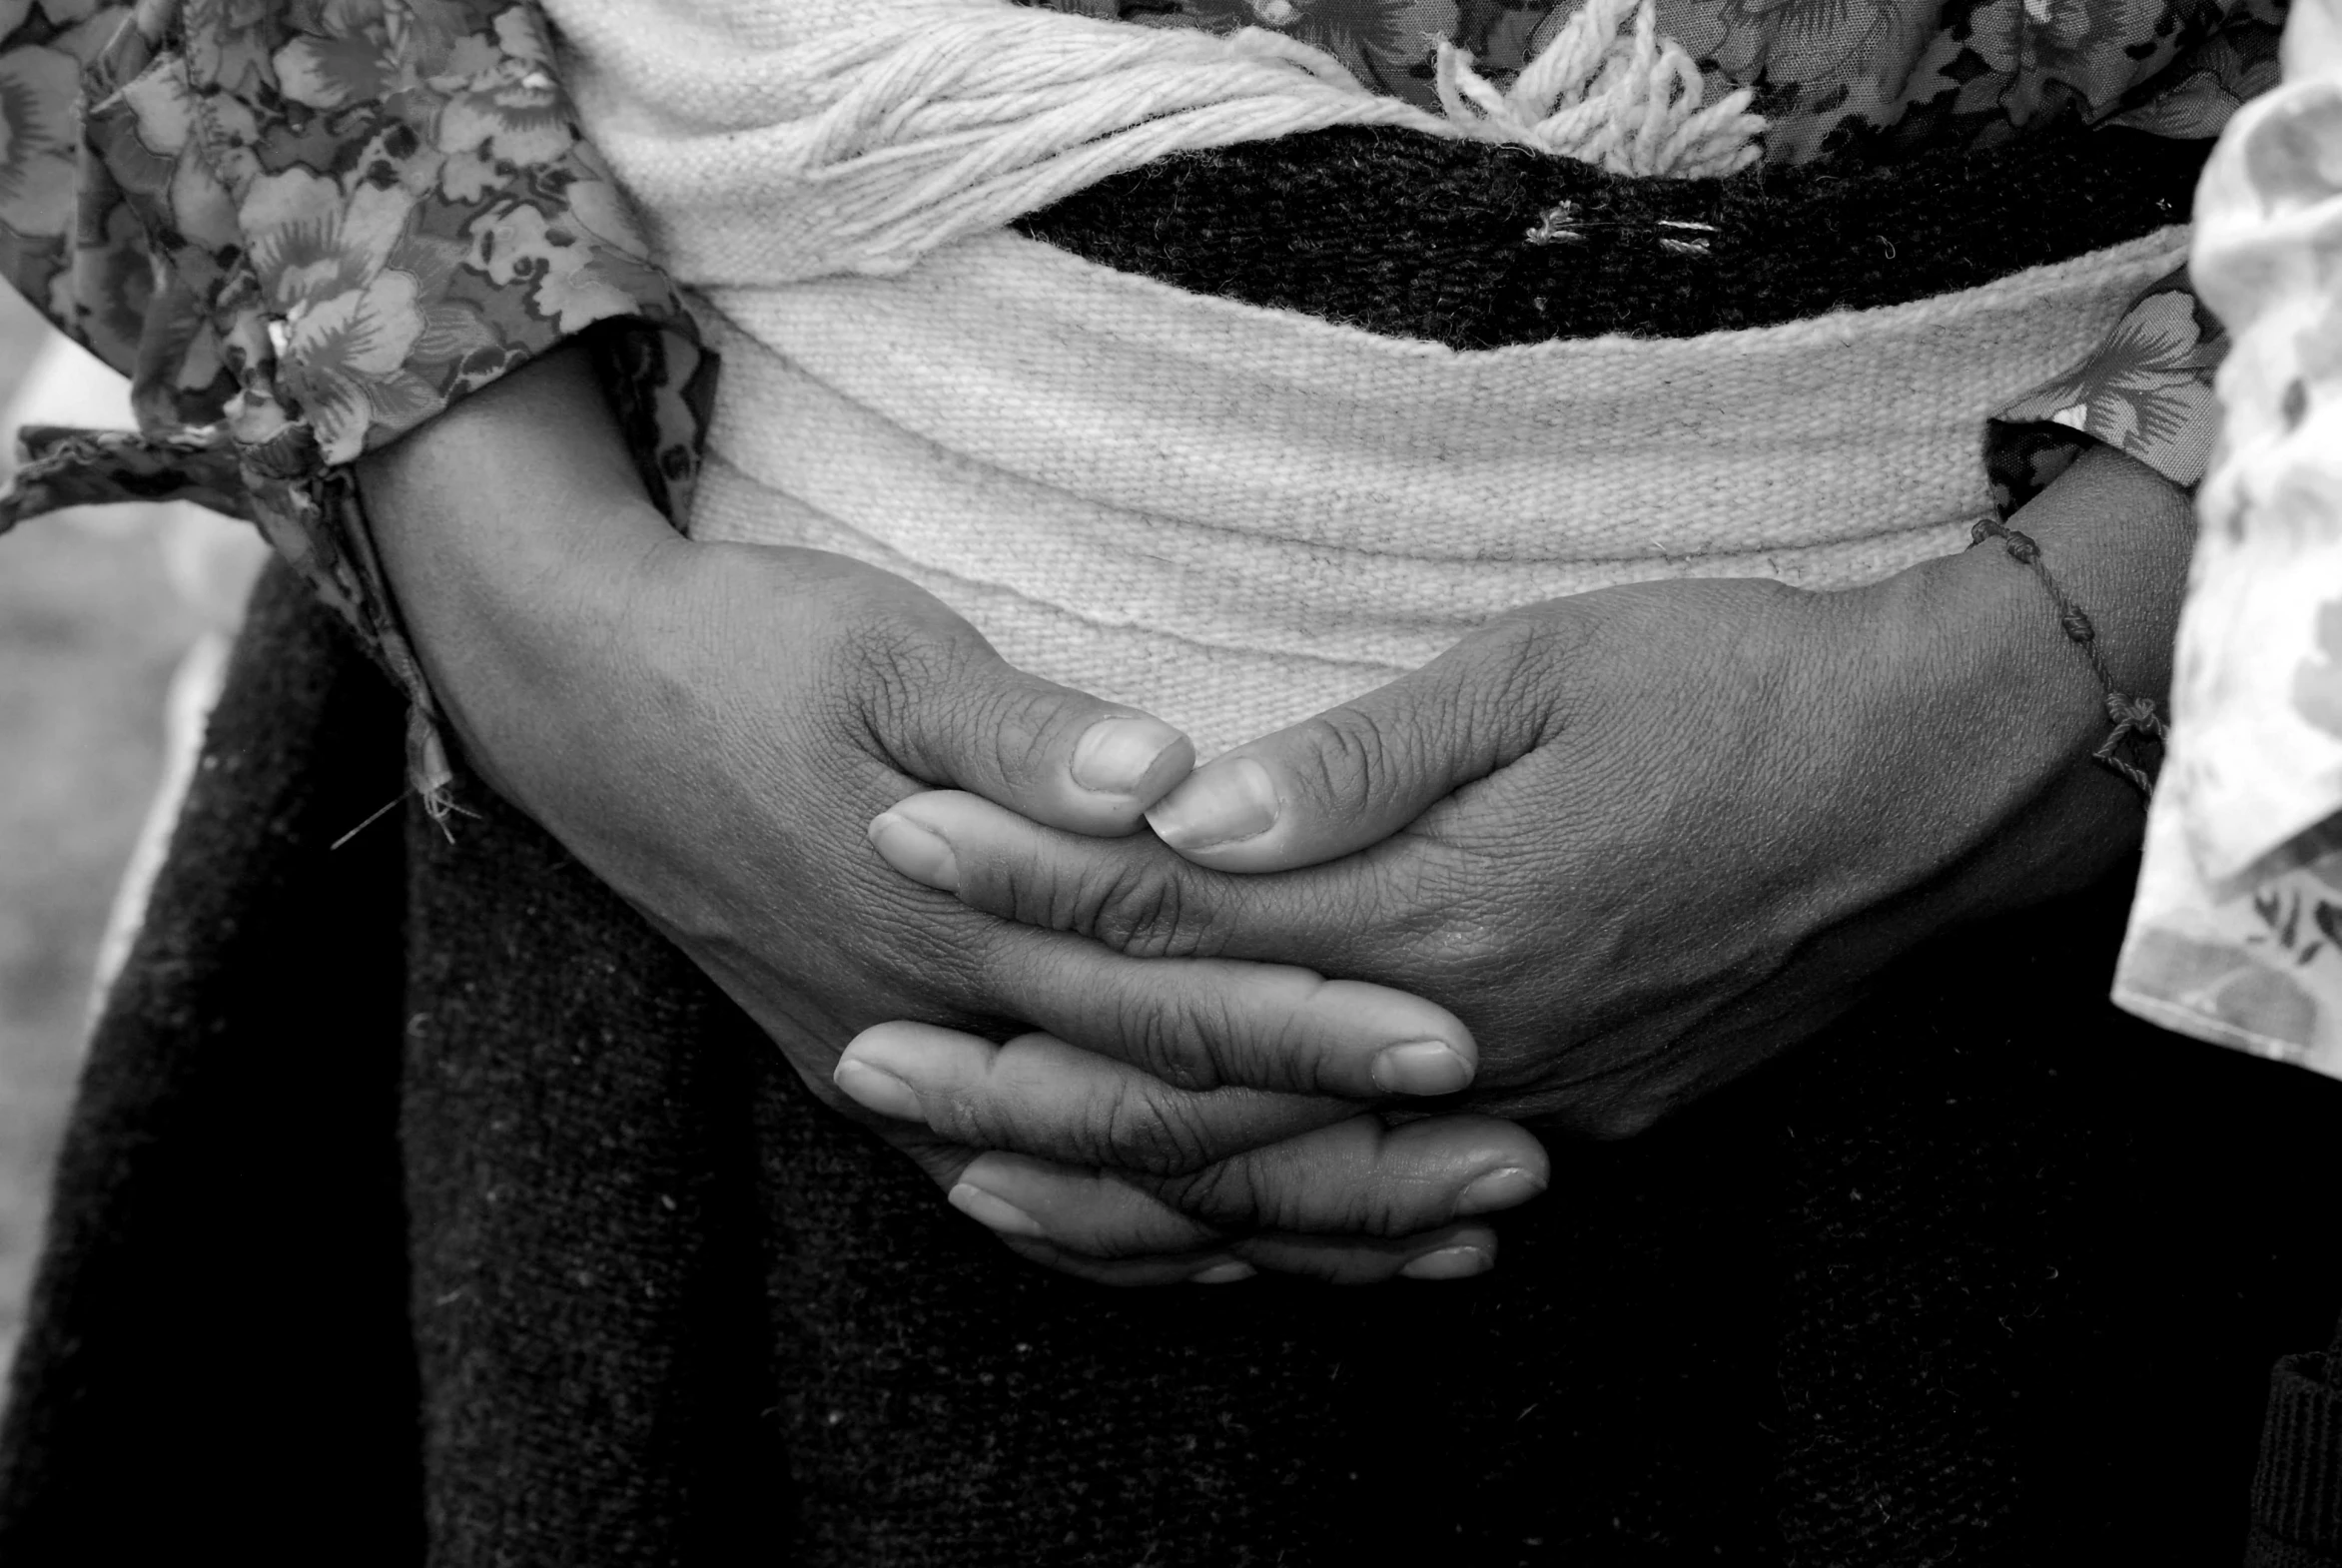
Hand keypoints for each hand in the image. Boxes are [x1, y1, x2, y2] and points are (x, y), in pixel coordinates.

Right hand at [356, 344, 1548, 1283]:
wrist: (595, 713)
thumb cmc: (756, 658)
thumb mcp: (885, 652)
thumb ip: (1019, 729)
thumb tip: (1156, 777)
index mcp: (960, 911)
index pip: (1168, 992)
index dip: (1313, 1021)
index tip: (1456, 1039)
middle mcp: (943, 1020)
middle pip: (1170, 1115)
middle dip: (1345, 1150)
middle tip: (1516, 1167)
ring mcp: (912, 1071)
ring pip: (1118, 1185)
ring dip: (1278, 1218)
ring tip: (1437, 1241)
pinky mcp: (889, 1083)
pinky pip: (1029, 1198)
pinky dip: (1141, 1242)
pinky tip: (1237, 1261)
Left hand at [842, 446, 2195, 1137]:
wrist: (1928, 790)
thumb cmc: (1737, 690)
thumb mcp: (1547, 672)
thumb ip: (1358, 757)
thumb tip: (1185, 812)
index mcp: (1433, 910)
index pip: (1176, 918)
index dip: (1025, 880)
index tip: (895, 835)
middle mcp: (1453, 1034)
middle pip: (1193, 1085)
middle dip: (1014, 1076)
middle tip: (863, 1066)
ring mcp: (1513, 1092)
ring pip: (1271, 1175)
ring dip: (1111, 1182)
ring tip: (974, 1177)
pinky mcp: (1566, 1109)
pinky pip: (1372, 1197)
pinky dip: (1260, 1223)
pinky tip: (1188, 1225)